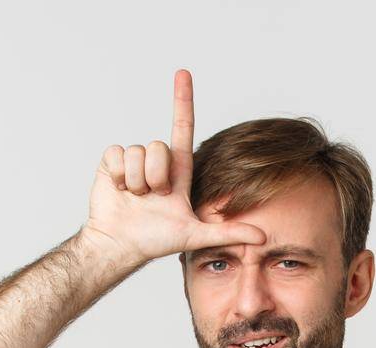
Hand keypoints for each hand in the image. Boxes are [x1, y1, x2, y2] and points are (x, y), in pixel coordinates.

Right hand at [81, 69, 266, 267]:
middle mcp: (155, 162)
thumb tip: (264, 236)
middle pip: (160, 147)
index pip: (182, 127)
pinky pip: (117, 153)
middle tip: (153, 198)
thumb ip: (229, 233)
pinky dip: (118, 176)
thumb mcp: (196, 236)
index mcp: (177, 170)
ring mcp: (133, 161)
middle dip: (156, 176)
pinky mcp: (111, 162)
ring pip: (138, 152)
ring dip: (136, 180)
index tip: (183, 73)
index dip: (183, 100)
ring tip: (135, 198)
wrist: (120, 245)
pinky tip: (119, 191)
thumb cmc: (155, 241)